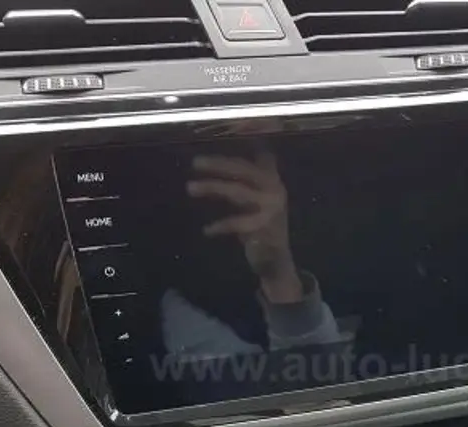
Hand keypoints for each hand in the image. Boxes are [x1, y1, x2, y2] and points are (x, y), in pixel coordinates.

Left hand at [187, 149, 302, 302]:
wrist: (277, 260)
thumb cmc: (262, 227)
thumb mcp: (258, 199)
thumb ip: (245, 180)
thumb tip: (216, 161)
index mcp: (272, 179)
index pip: (261, 152)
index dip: (249, 137)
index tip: (234, 126)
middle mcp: (274, 189)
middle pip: (243, 169)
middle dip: (218, 164)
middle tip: (195, 163)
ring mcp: (271, 207)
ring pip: (237, 191)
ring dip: (212, 188)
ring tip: (191, 188)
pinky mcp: (264, 227)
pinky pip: (236, 222)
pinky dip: (220, 225)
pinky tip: (207, 230)